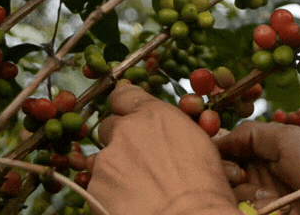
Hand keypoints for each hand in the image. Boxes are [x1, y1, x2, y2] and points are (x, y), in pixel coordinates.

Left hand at [87, 84, 242, 214]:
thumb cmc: (206, 190)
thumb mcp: (200, 147)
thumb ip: (175, 132)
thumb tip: (170, 138)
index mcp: (156, 116)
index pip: (124, 96)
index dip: (125, 108)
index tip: (128, 116)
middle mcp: (127, 131)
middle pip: (109, 127)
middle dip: (120, 142)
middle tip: (138, 162)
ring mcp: (107, 160)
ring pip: (101, 159)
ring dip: (114, 169)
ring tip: (136, 189)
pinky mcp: (94, 188)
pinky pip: (96, 186)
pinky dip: (108, 193)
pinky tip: (130, 204)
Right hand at [215, 121, 299, 214]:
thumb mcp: (286, 137)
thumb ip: (249, 134)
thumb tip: (215, 139)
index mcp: (264, 151)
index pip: (227, 146)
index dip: (216, 145)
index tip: (209, 144)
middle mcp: (257, 174)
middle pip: (220, 168)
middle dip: (222, 167)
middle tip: (238, 172)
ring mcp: (257, 199)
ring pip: (224, 190)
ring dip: (234, 187)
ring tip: (256, 191)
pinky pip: (235, 208)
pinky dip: (243, 205)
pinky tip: (264, 205)